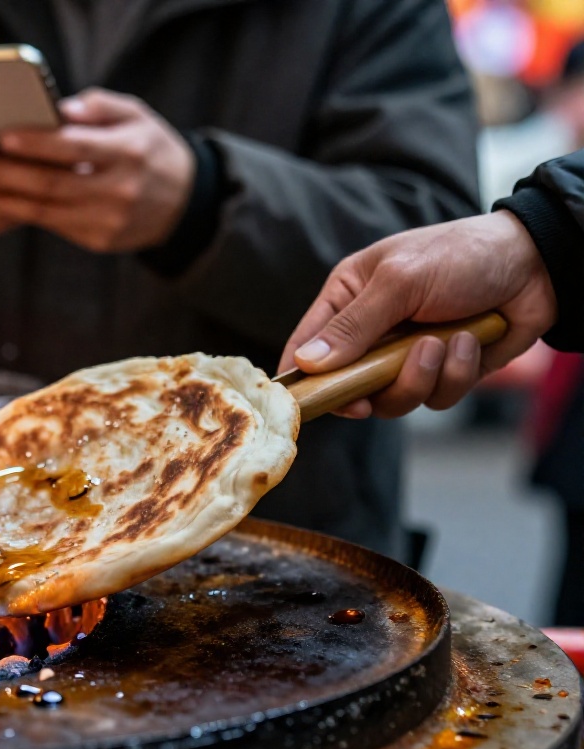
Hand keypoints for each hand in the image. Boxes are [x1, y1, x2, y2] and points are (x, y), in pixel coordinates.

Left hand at [0, 88, 194, 252]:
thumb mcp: (137, 116)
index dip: (36, 143)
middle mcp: (119, 189)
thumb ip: (99, 106)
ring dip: (4, 196)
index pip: (75, 148)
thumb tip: (59, 108)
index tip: (2, 136)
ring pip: (46, 209)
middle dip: (7, 173)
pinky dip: (19, 212)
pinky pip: (51, 225)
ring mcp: (108, 220)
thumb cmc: (150, 149)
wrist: (183, 204)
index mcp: (129, 152)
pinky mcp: (98, 241)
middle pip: (52, 183)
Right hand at [280, 211, 558, 418]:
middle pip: (348, 386)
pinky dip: (456, 374)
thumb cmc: (461, 255)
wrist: (538, 264)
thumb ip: (352, 326)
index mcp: (349, 299)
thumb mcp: (399, 281)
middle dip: (371, 388)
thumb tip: (306, 363)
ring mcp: (408, 355)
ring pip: (394, 399)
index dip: (301, 378)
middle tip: (378, 387)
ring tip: (443, 343)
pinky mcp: (445, 372)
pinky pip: (436, 396)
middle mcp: (373, 331)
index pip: (306, 345)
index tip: (306, 402)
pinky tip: (470, 340)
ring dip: (421, 377)